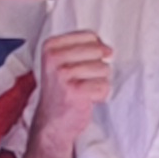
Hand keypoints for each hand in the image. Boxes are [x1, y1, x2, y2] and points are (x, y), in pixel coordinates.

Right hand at [27, 30, 114, 156]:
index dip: (96, 50)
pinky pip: (104, 86)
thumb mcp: (63, 61)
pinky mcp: (75, 91)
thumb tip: (108, 49)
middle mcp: (54, 58)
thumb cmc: (61, 90)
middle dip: (97, 68)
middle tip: (82, 80)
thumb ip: (84, 47)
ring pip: (104, 69)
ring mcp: (63, 75)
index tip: (84, 64)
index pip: (90, 36)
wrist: (52, 121)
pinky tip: (86, 100)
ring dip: (98, 82)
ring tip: (83, 90)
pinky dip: (100, 96)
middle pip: (98, 51)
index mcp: (50, 46)